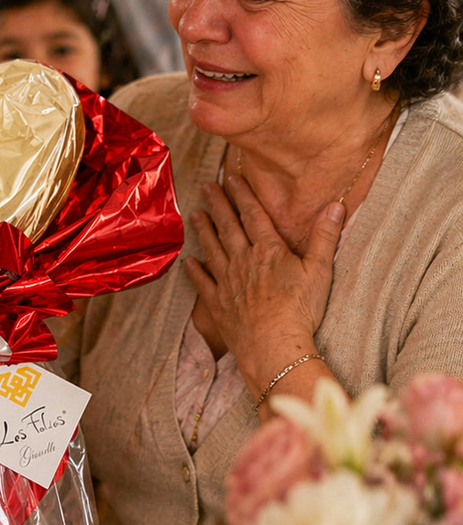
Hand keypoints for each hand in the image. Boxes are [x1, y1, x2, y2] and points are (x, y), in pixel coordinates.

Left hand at [185, 175, 343, 390]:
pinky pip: (203, 283)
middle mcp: (243, 261)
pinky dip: (195, 271)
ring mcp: (228, 282)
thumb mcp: (320, 271)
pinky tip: (189, 261)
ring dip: (203, 230)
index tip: (231, 177)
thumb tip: (335, 205)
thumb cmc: (301, 310)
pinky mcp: (218, 304)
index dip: (243, 194)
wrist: (274, 346)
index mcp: (268, 250)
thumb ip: (325, 237)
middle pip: (228, 227)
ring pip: (212, 249)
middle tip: (206, 187)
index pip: (253, 215)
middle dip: (217, 205)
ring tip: (195, 214)